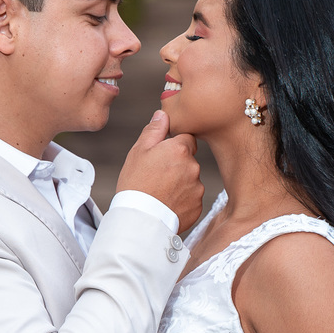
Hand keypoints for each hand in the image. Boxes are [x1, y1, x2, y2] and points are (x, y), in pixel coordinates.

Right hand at [115, 110, 203, 231]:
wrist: (140, 218)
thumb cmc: (136, 183)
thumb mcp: (139, 151)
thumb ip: (154, 130)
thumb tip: (163, 114)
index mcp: (180, 149)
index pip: (187, 138)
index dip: (174, 145)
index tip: (163, 155)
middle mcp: (193, 166)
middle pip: (189, 159)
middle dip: (177, 165)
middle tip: (157, 176)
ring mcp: (197, 188)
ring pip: (191, 179)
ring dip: (180, 183)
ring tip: (161, 192)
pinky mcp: (198, 206)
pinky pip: (192, 198)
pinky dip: (182, 200)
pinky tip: (167, 203)